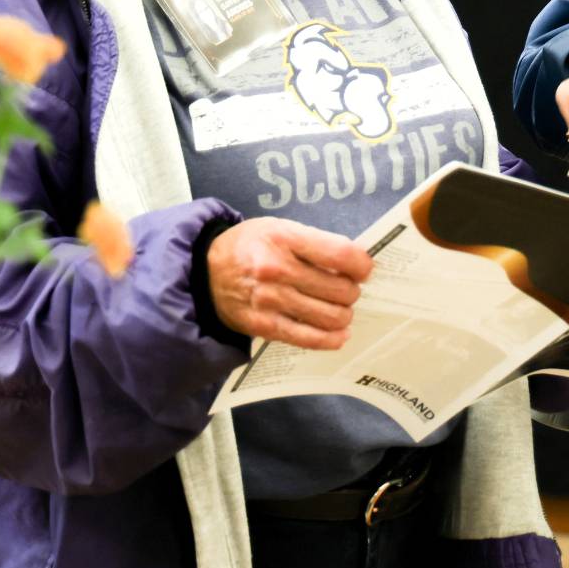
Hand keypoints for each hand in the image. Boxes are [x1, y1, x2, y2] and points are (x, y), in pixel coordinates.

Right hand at [206, 218, 372, 349]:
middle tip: (347, 289)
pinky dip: (332, 339)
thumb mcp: (279, 228)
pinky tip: (340, 334)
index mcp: (283, 238)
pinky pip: (309, 338)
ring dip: (344, 314)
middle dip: (352, 291)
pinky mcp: (264, 326)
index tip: (364, 269)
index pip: (341, 254)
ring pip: (331, 316)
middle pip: (340, 289)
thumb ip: (314, 242)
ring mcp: (270, 300)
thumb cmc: (249, 246)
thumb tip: (356, 263)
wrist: (204, 272)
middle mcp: (277, 269)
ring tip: (340, 308)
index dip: (362, 265)